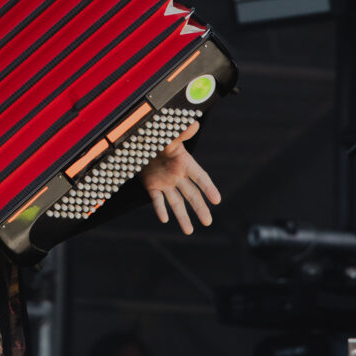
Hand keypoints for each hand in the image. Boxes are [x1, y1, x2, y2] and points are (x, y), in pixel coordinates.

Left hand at [139, 120, 219, 234]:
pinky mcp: (152, 186)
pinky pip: (157, 200)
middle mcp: (177, 175)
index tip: (217, 199)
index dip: (208, 188)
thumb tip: (194, 123)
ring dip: (182, 217)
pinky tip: (164, 219)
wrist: (137, 142)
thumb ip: (180, 132)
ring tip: (189, 231)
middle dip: (199, 208)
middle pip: (191, 194)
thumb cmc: (156, 136)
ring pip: (176, 202)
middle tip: (208, 222)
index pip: (200, 177)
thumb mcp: (168, 135)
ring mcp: (165, 182)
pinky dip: (160, 209)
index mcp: (184, 162)